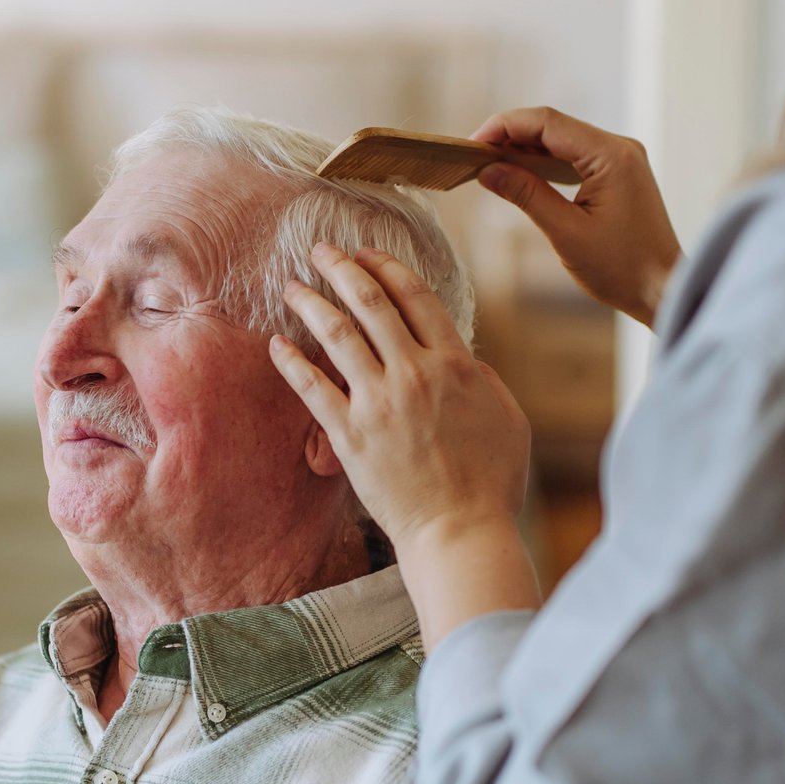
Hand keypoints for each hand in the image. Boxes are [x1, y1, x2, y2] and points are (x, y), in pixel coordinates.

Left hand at [269, 245, 538, 644]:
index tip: (367, 253)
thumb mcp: (509, 419)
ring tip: (292, 286)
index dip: (388, 267)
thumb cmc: (492, 483)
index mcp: (456, 364)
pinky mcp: (349, 435)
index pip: (416, 297)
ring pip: (338, 335)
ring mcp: (378, 402)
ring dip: (311, 303)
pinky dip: (291, 361)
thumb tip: (465, 359)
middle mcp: (414, 373)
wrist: (459, 533)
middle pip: (372, 304)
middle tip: (320, 251)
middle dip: (341, 269)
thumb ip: (485, 381)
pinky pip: (312, 387)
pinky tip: (276, 343)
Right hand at [473, 107, 682, 328]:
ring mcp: (622, 159)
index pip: (547, 123)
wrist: (663, 290)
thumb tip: (488, 170)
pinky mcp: (619, 173)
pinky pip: (575, 155)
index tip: (472, 143)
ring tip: (490, 163)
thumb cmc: (622, 269)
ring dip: (526, 147)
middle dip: (511, 135)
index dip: (505, 126)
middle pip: (554, 125)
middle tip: (474, 155)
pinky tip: (521, 172)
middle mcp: (620, 148)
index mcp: (611, 156)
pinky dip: (545, 160)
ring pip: (563, 139)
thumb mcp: (566, 233)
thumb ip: (526, 195)